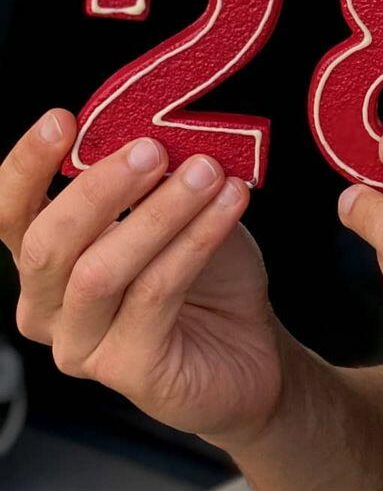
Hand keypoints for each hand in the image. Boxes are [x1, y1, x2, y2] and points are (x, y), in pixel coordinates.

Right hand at [0, 109, 287, 445]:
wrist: (250, 345)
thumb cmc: (205, 272)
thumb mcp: (173, 209)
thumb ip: (149, 177)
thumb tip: (150, 126)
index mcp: (49, 259)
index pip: (12, 213)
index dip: (27, 167)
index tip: (61, 120)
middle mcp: (49, 306)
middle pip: (48, 244)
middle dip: (99, 187)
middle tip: (152, 148)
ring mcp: (82, 344)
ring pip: (100, 271)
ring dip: (159, 212)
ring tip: (207, 171)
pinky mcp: (129, 369)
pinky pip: (154, 295)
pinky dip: (195, 241)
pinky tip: (229, 205)